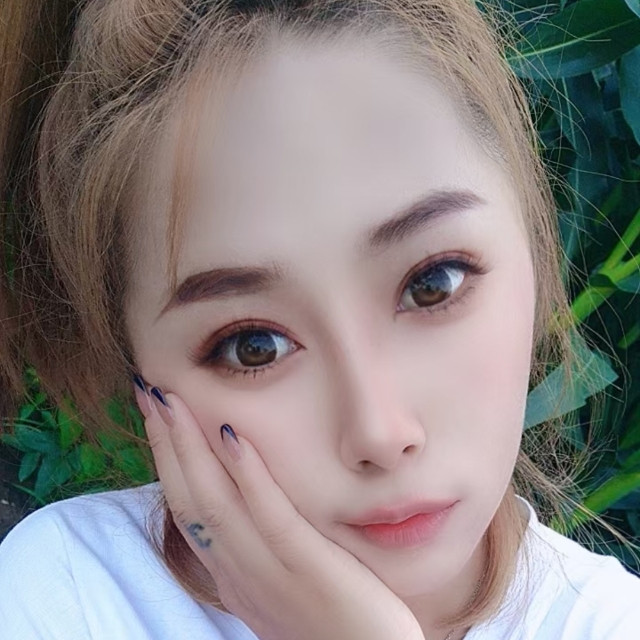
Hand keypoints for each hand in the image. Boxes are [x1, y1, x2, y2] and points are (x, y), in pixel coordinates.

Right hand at [134, 380, 424, 639]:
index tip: (156, 417)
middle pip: (189, 499)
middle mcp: (239, 574)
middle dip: (165, 443)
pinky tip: (233, 435)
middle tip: (149, 392)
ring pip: (216, 502)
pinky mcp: (308, 569)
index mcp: (232, 575)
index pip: (186, 509)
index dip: (166, 461)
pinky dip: (248, 475)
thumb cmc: (332, 622)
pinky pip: (270, 517)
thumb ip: (261, 548)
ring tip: (172, 401)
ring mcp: (270, 573)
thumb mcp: (282, 585)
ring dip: (190, 447)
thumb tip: (249, 506)